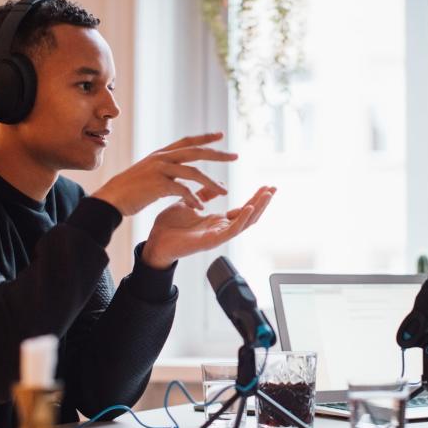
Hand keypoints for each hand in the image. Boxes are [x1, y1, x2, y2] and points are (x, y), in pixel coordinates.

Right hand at [91, 132, 235, 215]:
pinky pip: (182, 190)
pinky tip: (201, 207)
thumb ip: (164, 169)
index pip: (188, 141)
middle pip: (196, 152)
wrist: (110, 199)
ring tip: (224, 192)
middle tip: (236, 156)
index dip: (205, 138)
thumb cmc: (130, 190)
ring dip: (211, 183)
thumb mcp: (148, 173)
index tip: (221, 135)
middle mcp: (162, 158)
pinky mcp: (157, 184)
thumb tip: (176, 170)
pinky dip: (194, 199)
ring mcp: (160, 170)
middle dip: (218, 154)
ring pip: (193, 172)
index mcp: (161, 154)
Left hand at [141, 186, 275, 268]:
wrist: (154, 242)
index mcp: (217, 221)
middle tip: (273, 188)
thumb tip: (220, 185)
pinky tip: (248, 208)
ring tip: (267, 195)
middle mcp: (221, 229)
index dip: (255, 198)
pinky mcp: (211, 241)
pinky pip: (230, 231)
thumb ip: (205, 195)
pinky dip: (241, 220)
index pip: (243, 209)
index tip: (266, 186)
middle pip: (249, 216)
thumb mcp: (189, 203)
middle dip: (262, 202)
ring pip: (245, 223)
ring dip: (257, 209)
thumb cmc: (169, 227)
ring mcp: (218, 236)